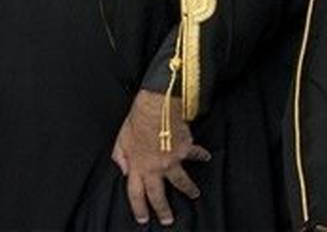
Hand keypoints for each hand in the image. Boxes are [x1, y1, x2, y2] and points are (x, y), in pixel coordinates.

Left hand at [111, 90, 210, 225]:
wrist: (157, 106)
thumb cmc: (138, 119)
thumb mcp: (121, 139)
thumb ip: (120, 157)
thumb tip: (124, 170)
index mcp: (137, 166)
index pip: (136, 194)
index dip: (139, 208)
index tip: (143, 219)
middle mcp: (154, 167)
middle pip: (158, 194)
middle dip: (163, 209)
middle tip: (168, 220)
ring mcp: (171, 160)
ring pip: (180, 181)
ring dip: (188, 190)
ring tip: (194, 194)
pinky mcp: (185, 149)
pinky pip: (194, 154)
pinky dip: (201, 155)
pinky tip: (206, 157)